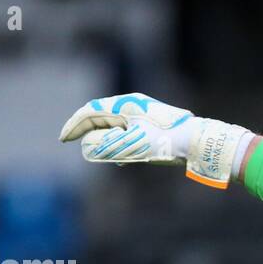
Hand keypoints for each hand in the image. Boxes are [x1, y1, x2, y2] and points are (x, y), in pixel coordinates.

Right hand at [59, 93, 250, 188]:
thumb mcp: (130, 145)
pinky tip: (120, 158)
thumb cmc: (166, 143)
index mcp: (125, 105)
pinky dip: (118, 143)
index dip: (74, 126)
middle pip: (101, 117)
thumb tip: (87, 145)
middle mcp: (133, 106)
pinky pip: (127, 131)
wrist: (198, 143)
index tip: (63, 139)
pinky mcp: (152, 125)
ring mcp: (143, 114)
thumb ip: (104, 145)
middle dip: (87, 131)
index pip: (90, 112)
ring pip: (115, 125)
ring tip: (99, 155)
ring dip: (103, 140)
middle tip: (74, 143)